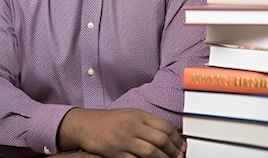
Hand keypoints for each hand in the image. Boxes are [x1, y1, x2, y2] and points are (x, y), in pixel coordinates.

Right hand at [57, 108, 185, 157]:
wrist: (85, 125)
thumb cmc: (108, 121)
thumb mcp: (129, 115)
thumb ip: (147, 123)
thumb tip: (167, 135)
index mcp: (138, 115)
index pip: (165, 126)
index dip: (177, 139)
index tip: (182, 147)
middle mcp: (132, 125)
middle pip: (160, 140)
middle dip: (173, 152)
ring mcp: (123, 139)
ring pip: (151, 152)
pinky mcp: (115, 152)